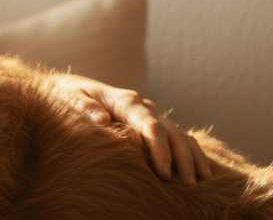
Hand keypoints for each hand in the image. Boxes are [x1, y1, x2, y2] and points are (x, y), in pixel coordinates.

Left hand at [56, 74, 212, 183]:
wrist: (73, 88)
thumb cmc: (69, 96)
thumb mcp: (71, 98)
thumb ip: (85, 107)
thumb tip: (102, 119)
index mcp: (124, 101)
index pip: (149, 125)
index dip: (159, 149)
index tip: (163, 172)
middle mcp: (143, 107)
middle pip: (171, 132)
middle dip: (182, 158)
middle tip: (187, 184)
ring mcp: (152, 115)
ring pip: (181, 135)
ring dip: (192, 158)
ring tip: (200, 182)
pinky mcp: (155, 124)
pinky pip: (181, 138)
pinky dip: (193, 154)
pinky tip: (203, 173)